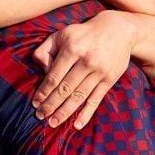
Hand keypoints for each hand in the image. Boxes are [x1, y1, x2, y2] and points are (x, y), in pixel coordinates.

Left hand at [31, 10, 136, 129]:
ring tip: (53, 123)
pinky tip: (76, 125)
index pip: (54, 76)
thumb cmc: (84, 34)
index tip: (35, 102)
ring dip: (65, 112)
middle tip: (40, 116)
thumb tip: (41, 70)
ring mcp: (99, 72)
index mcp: (72, 48)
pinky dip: (86, 114)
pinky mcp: (110, 79)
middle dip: (51, 105)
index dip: (43, 91)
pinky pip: (96, 99)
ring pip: (79, 96)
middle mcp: (86, 61)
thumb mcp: (62, 34)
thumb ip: (46, 49)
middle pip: (65, 89)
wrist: (118, 30)